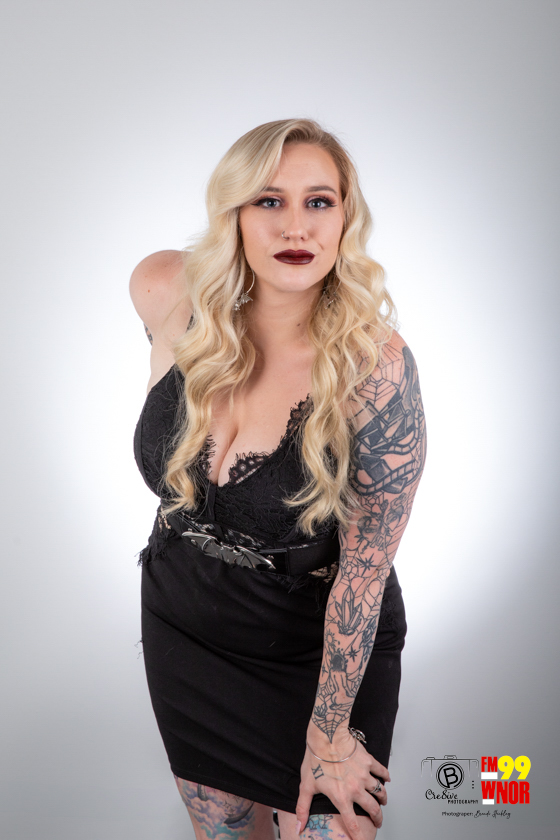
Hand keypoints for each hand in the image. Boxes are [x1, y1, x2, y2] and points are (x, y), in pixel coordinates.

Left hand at [295, 724, 389, 838]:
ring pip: (380, 792)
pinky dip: (386, 776)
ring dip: (383, 798)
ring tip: (382, 801)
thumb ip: (303, 808)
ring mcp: (364, 775)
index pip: (353, 823)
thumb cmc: (316, 759)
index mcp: (341, 798)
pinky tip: (387, 779)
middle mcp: (356, 789)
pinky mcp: (369, 761)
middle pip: (373, 809)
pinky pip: (382, 771)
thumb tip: (299, 826)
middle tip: (378, 821)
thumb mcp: (307, 786)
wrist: (326, 736)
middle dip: (377, 818)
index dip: (359, 836)